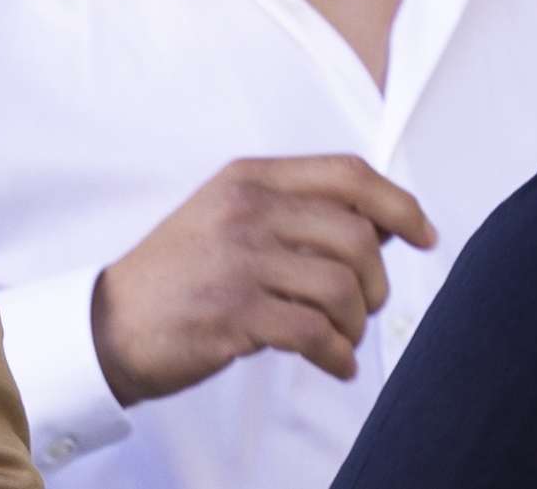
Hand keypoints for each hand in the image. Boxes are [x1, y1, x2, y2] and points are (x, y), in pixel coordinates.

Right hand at [90, 155, 436, 405]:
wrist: (112, 321)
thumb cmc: (180, 272)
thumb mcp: (228, 216)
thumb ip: (294, 211)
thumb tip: (382, 222)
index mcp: (248, 178)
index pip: (347, 173)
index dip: (399, 203)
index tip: (423, 232)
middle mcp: (245, 210)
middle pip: (358, 235)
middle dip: (378, 281)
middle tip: (363, 306)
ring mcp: (238, 260)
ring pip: (342, 287)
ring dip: (356, 323)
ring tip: (340, 337)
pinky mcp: (233, 313)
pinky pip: (316, 333)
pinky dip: (337, 355)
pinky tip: (333, 363)